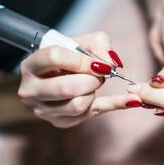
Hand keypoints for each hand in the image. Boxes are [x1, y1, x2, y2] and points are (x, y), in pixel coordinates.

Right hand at [19, 32, 141, 127]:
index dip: (82, 60)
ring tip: (94, 83)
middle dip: (91, 80)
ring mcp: (43, 110)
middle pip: (66, 88)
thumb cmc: (68, 57)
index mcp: (31, 65)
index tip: (100, 64)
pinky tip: (132, 100)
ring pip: (77, 105)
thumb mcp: (81, 42)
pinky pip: (92, 114)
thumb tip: (113, 63)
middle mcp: (31, 90)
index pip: (55, 58)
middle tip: (99, 74)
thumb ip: (99, 44)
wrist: (54, 76)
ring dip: (94, 92)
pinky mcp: (60, 122)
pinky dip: (115, 105)